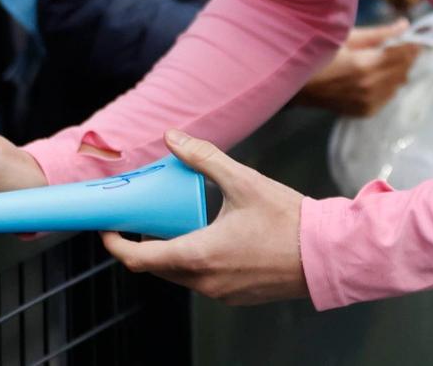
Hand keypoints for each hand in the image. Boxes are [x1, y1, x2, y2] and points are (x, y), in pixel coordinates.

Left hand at [102, 130, 308, 305]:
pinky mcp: (235, 296)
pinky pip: (201, 280)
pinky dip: (192, 261)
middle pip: (157, 267)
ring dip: (169, 252)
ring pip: (179, 275)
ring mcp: (221, 293)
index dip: (116, 245)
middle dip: (142, 244)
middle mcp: (205, 282)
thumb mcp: (243, 181)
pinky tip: (202, 236)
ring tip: (171, 221)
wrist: (326, 255)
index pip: (140, 260)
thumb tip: (172, 137)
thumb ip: (204, 158)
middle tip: (139, 217)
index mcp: (199, 256)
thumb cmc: (287, 220)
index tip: (106, 229)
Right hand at [293, 23, 416, 117]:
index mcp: (366, 65)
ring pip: (398, 85)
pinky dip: (387, 86)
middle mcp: (371, 87)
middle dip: (405, 57)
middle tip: (400, 47)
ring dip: (397, 72)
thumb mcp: (346, 38)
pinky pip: (388, 97)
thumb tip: (404, 26)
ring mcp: (368, 103)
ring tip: (384, 61)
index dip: (412, 45)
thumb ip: (379, 34)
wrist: (297, 86)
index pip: (402, 54)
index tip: (417, 38)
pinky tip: (375, 77)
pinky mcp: (365, 112)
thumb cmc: (318, 54)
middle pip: (403, 70)